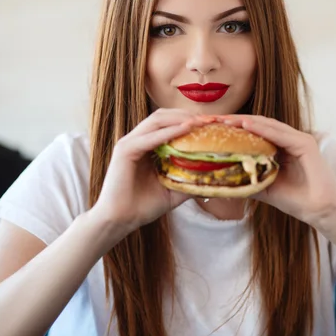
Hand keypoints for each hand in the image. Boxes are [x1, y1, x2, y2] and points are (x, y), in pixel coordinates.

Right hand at [92, 109, 211, 233]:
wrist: (120, 221)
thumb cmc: (144, 206)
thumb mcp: (174, 190)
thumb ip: (191, 180)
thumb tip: (215, 178)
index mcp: (148, 145)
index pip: (170, 123)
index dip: (191, 119)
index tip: (212, 123)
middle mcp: (138, 140)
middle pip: (164, 116)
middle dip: (188, 115)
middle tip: (210, 119)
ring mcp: (130, 143)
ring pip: (157, 120)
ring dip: (181, 119)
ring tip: (201, 122)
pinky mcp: (125, 150)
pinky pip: (150, 137)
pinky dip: (169, 132)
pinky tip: (186, 129)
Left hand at [216, 115, 335, 225]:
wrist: (321, 211)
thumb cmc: (297, 201)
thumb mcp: (265, 188)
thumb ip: (248, 180)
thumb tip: (223, 181)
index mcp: (282, 147)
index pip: (254, 132)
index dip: (233, 129)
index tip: (210, 128)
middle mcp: (290, 139)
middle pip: (258, 125)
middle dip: (234, 121)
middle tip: (210, 119)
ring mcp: (299, 139)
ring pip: (267, 125)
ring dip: (244, 121)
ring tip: (223, 120)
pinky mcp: (305, 144)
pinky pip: (279, 134)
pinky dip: (261, 129)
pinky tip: (244, 125)